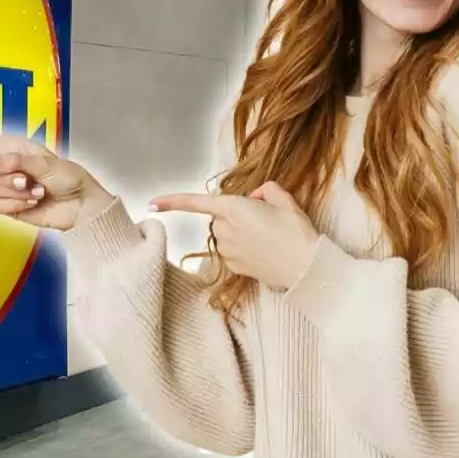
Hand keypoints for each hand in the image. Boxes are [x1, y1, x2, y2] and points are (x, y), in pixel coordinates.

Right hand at [0, 131, 112, 230]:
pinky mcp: (10, 206)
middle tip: (30, 181)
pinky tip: (33, 204)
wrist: (80, 206)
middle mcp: (7, 165)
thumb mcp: (44, 164)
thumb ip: (15, 162)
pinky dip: (16, 206)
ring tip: (37, 192)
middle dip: (7, 177)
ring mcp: (7, 186)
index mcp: (13, 147)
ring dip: (16, 193)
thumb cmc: (68, 177)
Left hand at [150, 182, 318, 290]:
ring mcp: (228, 251)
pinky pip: (233, 250)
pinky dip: (244, 247)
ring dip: (240, 231)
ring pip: (227, 234)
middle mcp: (225, 230)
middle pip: (220, 217)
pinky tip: (266, 250)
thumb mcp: (285, 200)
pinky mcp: (234, 267)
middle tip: (266, 217)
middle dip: (236, 214)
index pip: (196, 203)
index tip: (152, 203)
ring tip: (269, 235)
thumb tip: (257, 196)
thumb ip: (267, 190)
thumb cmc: (296, 232)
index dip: (173, 201)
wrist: (306, 268)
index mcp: (234, 208)